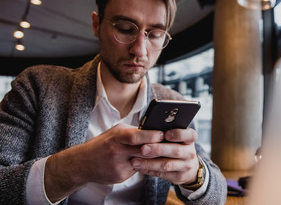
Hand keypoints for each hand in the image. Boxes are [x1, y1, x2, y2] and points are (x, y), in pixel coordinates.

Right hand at [44, 123, 163, 202]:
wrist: (83, 163)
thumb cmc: (103, 143)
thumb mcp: (116, 131)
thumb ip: (133, 131)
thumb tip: (154, 130)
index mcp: (116, 137)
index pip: (136, 136)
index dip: (151, 136)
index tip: (162, 134)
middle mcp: (117, 151)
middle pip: (143, 151)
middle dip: (157, 148)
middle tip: (171, 145)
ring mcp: (118, 166)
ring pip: (143, 162)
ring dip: (153, 158)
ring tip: (164, 153)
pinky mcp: (120, 177)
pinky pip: (137, 170)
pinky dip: (142, 165)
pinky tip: (145, 161)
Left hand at [130, 128, 199, 184]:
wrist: (189, 166)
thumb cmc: (177, 146)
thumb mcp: (178, 138)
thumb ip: (166, 133)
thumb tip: (148, 129)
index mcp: (190, 139)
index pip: (190, 135)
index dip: (178, 134)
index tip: (165, 134)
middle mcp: (190, 153)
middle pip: (175, 150)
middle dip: (157, 149)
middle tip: (142, 148)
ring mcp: (185, 166)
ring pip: (166, 165)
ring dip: (149, 163)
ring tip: (134, 161)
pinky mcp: (178, 177)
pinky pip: (161, 174)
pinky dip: (148, 170)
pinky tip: (138, 167)